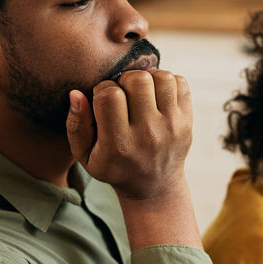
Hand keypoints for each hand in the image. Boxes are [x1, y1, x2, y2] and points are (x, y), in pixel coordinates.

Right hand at [66, 69, 191, 200]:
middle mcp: (148, 135)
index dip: (102, 89)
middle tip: (123, 94)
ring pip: (161, 77)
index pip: (109, 96)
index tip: (102, 100)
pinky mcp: (187, 121)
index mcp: (119, 144)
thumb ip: (76, 126)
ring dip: (147, 78)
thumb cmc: (114, 166)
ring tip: (140, 93)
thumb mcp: (85, 156)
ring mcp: (172, 127)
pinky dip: (166, 82)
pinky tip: (156, 95)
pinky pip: (180, 82)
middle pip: (137, 80)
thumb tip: (76, 94)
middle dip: (125, 79)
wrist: (153, 186)